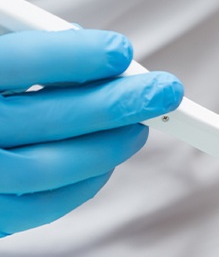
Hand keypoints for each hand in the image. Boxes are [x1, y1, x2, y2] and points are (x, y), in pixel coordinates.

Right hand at [0, 28, 182, 236]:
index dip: (71, 56)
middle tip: (165, 91)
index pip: (14, 63)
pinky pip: (38, 207)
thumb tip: (92, 48)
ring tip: (141, 126)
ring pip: (45, 168)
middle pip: (41, 118)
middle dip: (113, 104)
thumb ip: (21, 49)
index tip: (122, 51)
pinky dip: (82, 184)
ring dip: (106, 146)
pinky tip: (107, 161)